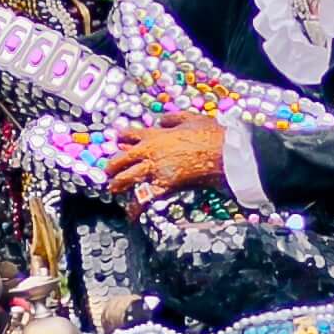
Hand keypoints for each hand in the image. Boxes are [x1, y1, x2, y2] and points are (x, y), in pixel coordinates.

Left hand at [106, 119, 229, 201]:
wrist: (224, 152)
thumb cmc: (212, 135)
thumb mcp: (190, 118)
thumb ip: (172, 118)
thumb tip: (161, 120)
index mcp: (156, 134)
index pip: (130, 134)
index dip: (121, 138)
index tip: (117, 140)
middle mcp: (150, 151)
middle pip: (122, 158)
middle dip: (112, 165)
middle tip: (108, 171)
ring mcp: (156, 169)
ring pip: (127, 178)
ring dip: (118, 184)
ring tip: (113, 189)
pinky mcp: (165, 185)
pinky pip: (145, 198)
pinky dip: (136, 208)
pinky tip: (131, 215)